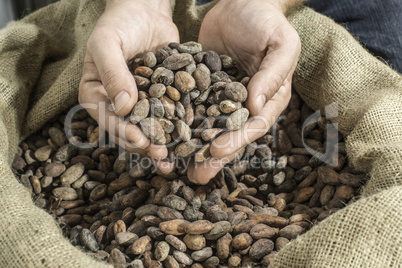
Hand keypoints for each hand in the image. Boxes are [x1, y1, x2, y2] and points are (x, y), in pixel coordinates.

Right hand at [79, 0, 178, 159]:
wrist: (145, 10)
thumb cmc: (120, 22)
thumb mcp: (108, 43)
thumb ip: (113, 72)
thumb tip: (123, 107)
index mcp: (96, 93)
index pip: (107, 117)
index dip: (123, 132)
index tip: (140, 141)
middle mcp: (117, 102)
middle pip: (130, 128)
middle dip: (145, 144)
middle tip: (162, 157)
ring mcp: (141, 101)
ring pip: (150, 127)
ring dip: (162, 143)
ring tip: (174, 160)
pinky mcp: (163, 97)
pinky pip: (170, 114)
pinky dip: (178, 127)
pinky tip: (190, 139)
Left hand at [189, 0, 301, 183]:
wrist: (242, 1)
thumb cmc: (266, 21)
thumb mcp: (280, 43)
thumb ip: (273, 74)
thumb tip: (257, 106)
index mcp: (269, 98)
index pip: (254, 125)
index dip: (236, 140)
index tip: (216, 151)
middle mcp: (245, 104)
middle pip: (230, 135)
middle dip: (213, 157)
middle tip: (196, 177)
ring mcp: (221, 98)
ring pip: (207, 127)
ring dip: (194, 149)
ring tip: (178, 168)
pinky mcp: (202, 88)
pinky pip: (190, 108)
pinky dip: (180, 123)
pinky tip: (166, 137)